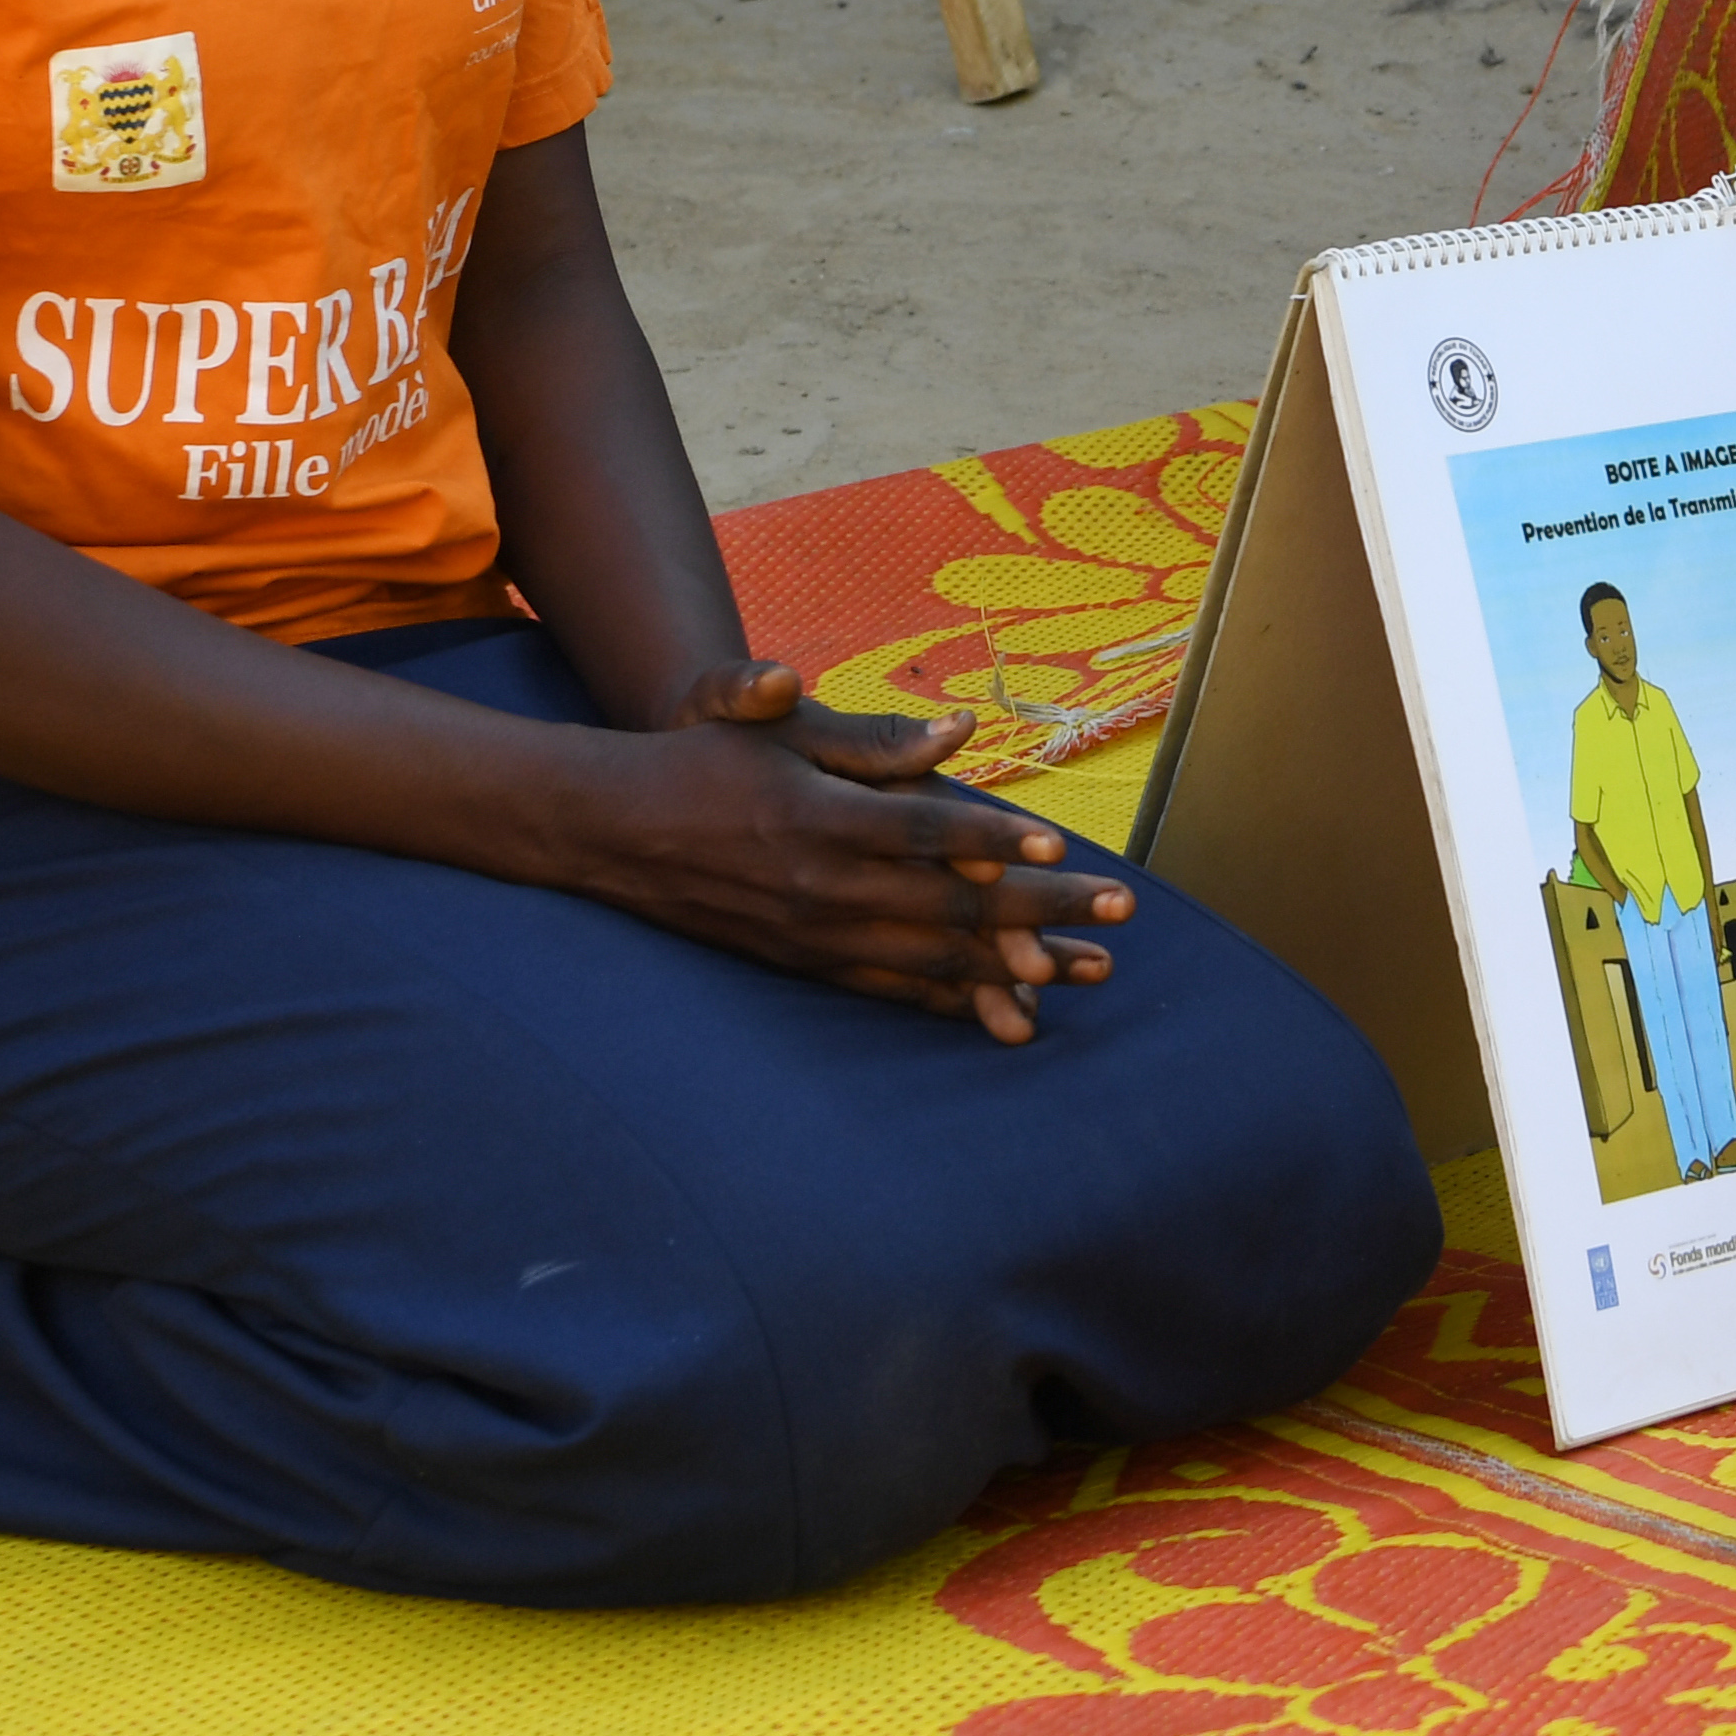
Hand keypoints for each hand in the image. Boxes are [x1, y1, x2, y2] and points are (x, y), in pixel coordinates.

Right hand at [546, 659, 1131, 1043]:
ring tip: (1093, 971)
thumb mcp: (768, 722)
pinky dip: (957, 1001)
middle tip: (1122, 910)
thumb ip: (867, 734)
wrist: (613, 830)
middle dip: (1043, 910)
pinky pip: (892, 989)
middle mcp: (820, 885)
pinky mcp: (805, 964)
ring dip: (1019, 967)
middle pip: (948, 904)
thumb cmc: (703, 757)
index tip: (1060, 846)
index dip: (993, 840)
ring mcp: (813, 934)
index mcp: (817, 816)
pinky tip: (1013, 1013)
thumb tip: (959, 728)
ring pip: (932, 958)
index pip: (923, 831)